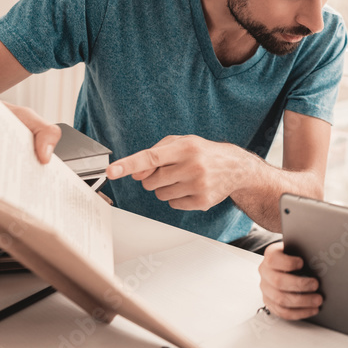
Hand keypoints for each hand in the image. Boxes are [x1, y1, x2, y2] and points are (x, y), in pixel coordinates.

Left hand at [106, 135, 256, 210]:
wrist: (236, 167)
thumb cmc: (203, 153)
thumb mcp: (180, 143)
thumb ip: (154, 154)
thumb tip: (135, 174)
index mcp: (185, 147)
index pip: (150, 157)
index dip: (129, 164)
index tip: (112, 171)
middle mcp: (192, 166)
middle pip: (150, 181)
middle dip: (152, 178)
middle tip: (169, 172)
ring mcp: (198, 185)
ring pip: (159, 194)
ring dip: (165, 188)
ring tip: (183, 179)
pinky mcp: (203, 201)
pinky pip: (172, 204)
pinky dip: (177, 198)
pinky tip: (191, 188)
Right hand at [258, 242, 321, 318]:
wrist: (287, 264)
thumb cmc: (296, 256)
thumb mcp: (298, 249)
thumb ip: (304, 252)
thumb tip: (318, 261)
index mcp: (270, 255)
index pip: (273, 260)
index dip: (288, 263)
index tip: (302, 263)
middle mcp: (265, 272)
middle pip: (278, 282)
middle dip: (300, 285)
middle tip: (315, 285)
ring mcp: (266, 289)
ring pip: (280, 300)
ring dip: (302, 302)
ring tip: (317, 300)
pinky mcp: (270, 302)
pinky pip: (283, 312)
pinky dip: (299, 312)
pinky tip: (312, 309)